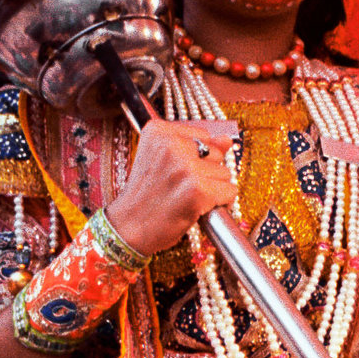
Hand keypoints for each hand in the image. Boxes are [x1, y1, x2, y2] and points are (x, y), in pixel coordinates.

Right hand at [103, 119, 241, 257]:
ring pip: (225, 173)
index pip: (203, 136)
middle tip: (179, 188)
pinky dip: (221, 204)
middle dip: (206, 173)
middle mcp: (171, 143)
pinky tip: (198, 209)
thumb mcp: (164, 161)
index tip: (176, 172)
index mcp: (158, 130)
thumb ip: (197, 146)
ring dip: (213, 189)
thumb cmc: (147, 196)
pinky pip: (229, 192)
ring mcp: (185, 166)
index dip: (197, 158)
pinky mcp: (197, 189)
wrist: (128, 227)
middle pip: (216, 154)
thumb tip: (228, 139)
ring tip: (186, 198)